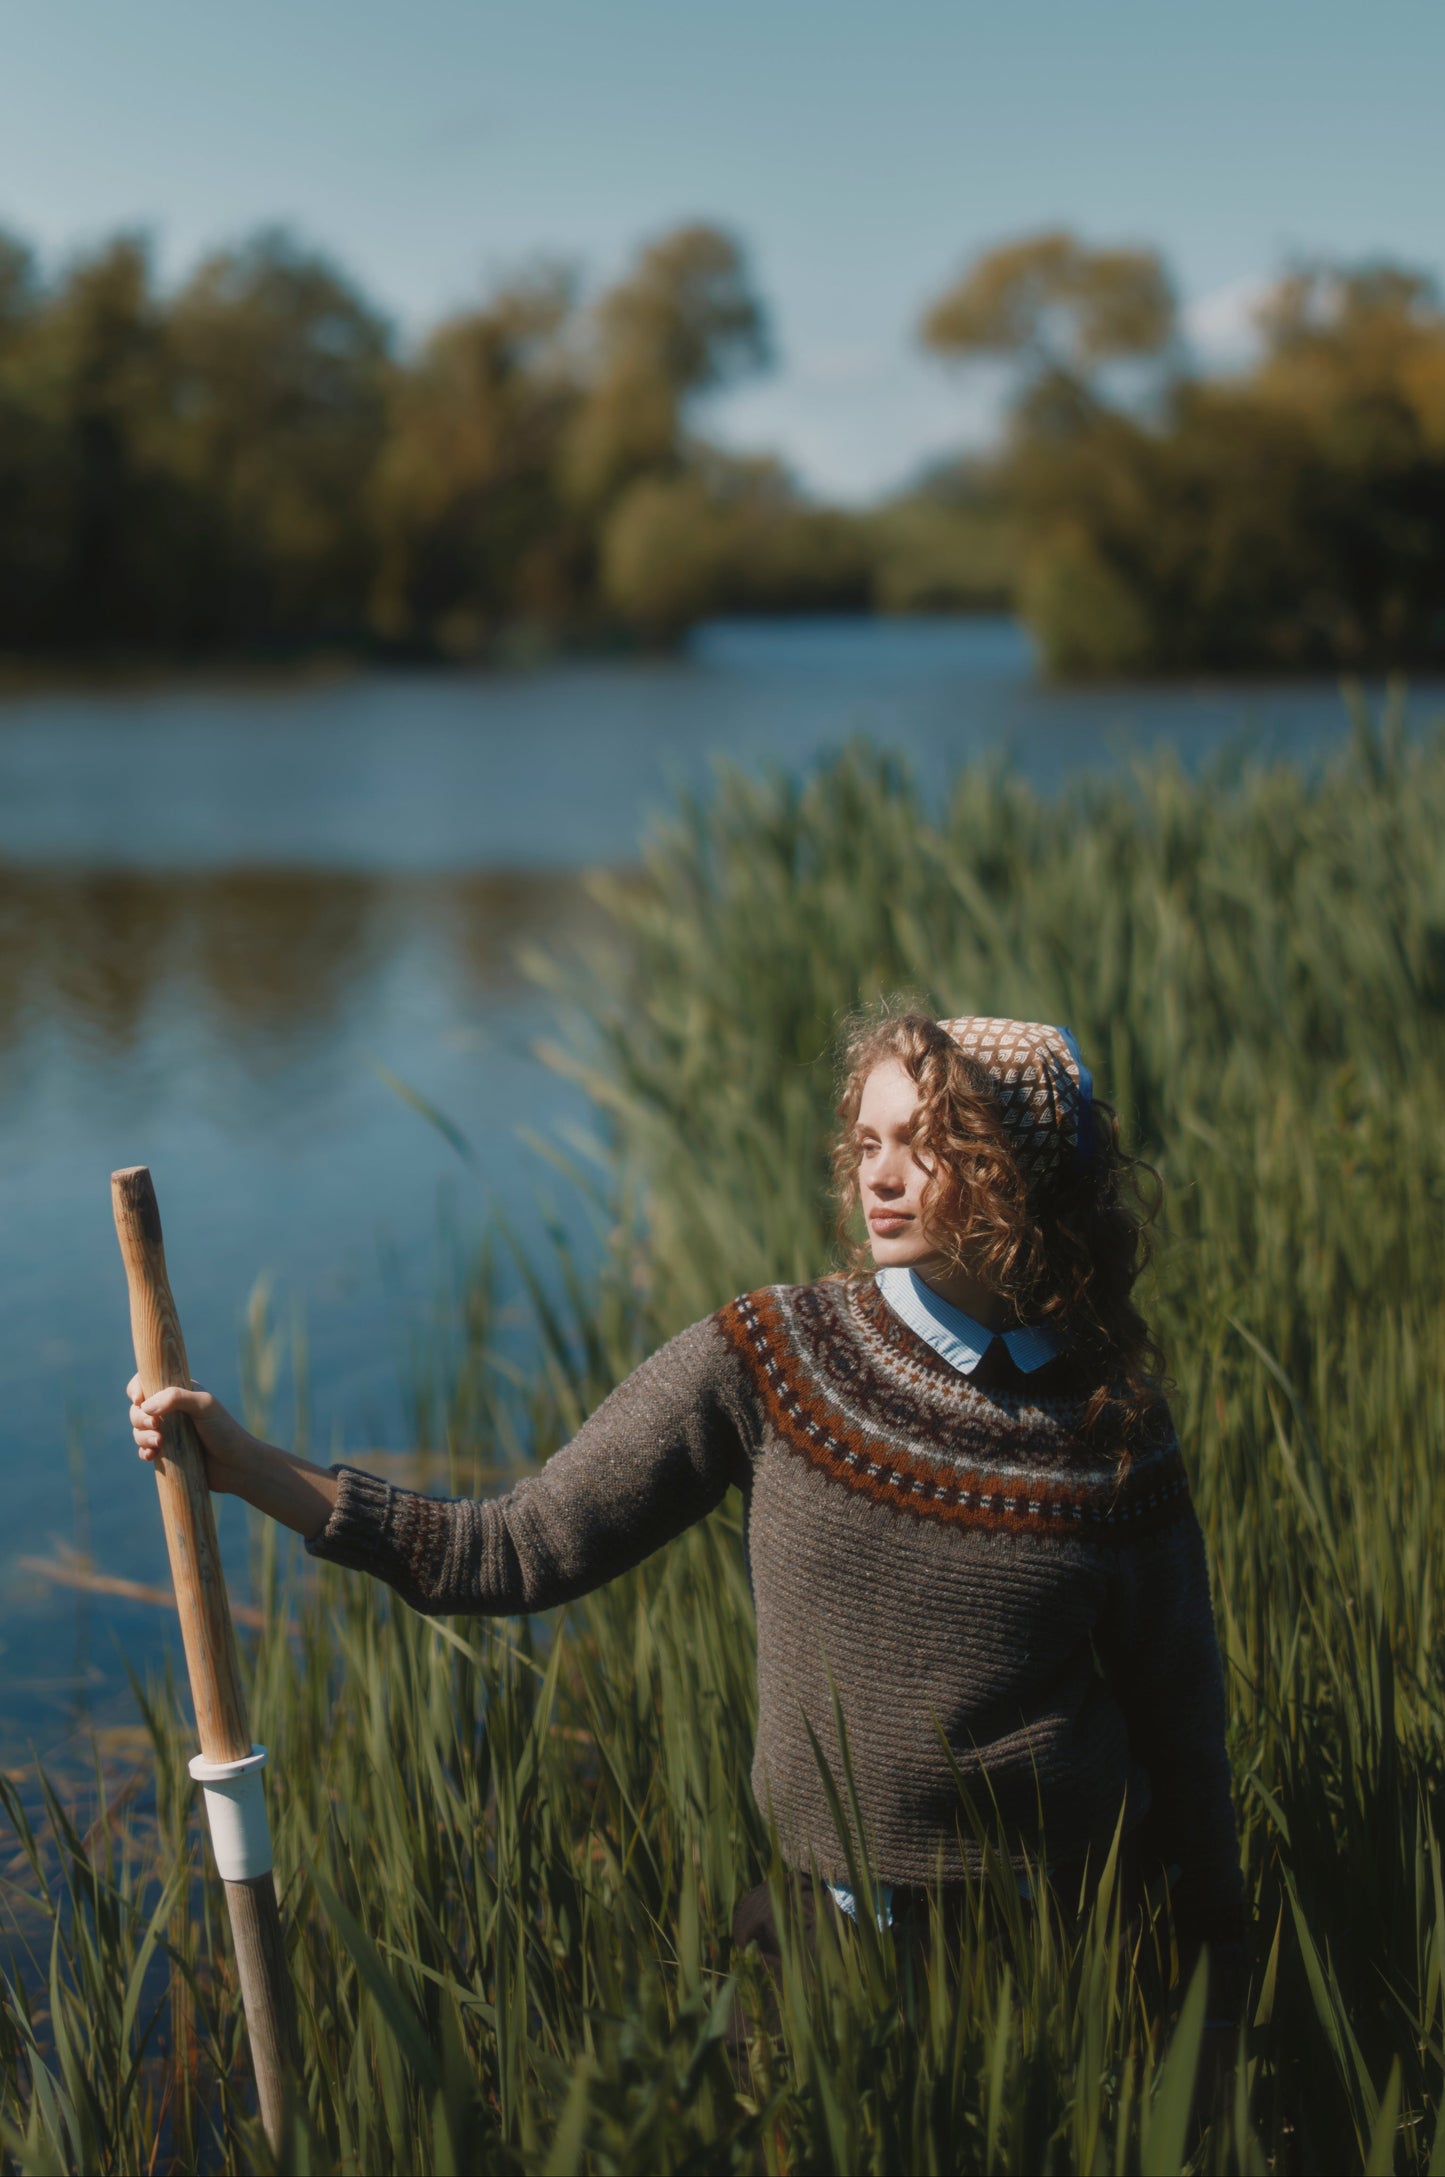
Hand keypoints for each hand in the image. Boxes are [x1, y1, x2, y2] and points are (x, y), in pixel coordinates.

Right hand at [126, 1375, 260, 1494]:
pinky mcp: (167, 1453)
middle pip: (139, 1409)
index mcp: (179, 1393)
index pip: (148, 1382)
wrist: (236, 1466)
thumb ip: (177, 1398)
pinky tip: (152, 1456)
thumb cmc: (224, 1431)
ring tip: (160, 1443)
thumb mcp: (205, 1406)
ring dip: (142, 1436)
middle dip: (140, 1417)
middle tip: (155, 1425)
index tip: (139, 1399)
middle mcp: (171, 1411)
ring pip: (139, 1430)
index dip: (137, 1389)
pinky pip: (144, 1450)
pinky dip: (144, 1451)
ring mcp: (168, 1432)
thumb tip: (146, 1406)